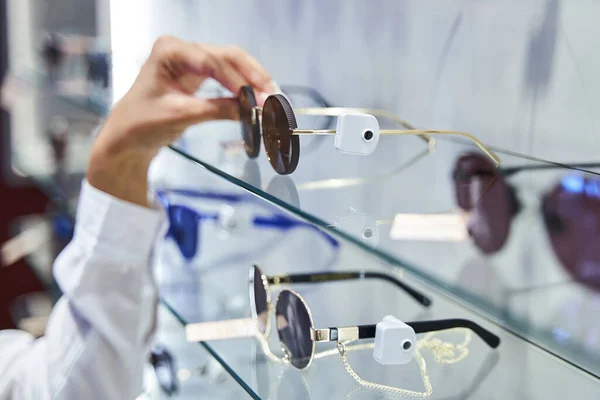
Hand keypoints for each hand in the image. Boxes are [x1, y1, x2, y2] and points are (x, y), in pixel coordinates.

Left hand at [88, 36, 272, 206]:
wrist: (127, 136)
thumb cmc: (143, 123)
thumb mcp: (181, 116)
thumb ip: (217, 110)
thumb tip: (253, 111)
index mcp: (169, 51)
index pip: (211, 62)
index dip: (237, 81)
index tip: (257, 100)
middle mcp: (182, 48)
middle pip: (227, 56)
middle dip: (252, 76)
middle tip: (273, 96)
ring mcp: (191, 59)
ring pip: (231, 63)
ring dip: (252, 80)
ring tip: (272, 97)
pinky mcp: (198, 73)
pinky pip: (227, 75)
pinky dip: (243, 87)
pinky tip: (258, 97)